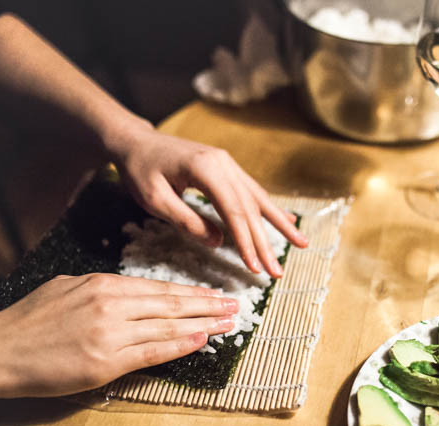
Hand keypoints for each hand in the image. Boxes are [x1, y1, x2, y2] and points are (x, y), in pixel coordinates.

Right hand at [0, 273, 237, 411]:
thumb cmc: (29, 320)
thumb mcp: (68, 288)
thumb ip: (102, 291)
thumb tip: (131, 295)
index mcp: (104, 285)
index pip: (160, 289)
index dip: (192, 293)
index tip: (215, 294)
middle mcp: (112, 305)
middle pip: (172, 305)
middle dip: (208, 306)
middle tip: (236, 306)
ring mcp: (110, 334)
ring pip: (168, 327)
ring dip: (204, 325)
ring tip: (229, 324)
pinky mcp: (104, 362)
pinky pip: (152, 352)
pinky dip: (180, 346)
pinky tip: (202, 341)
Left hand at [109, 123, 307, 277]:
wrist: (136, 141)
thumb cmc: (140, 169)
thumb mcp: (154, 199)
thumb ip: (187, 220)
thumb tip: (219, 242)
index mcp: (206, 169)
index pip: (233, 212)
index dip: (246, 242)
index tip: (255, 267)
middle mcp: (224, 164)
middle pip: (251, 209)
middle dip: (265, 243)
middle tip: (277, 272)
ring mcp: (228, 165)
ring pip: (259, 199)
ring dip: (280, 225)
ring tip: (302, 245)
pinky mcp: (227, 169)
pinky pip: (253, 192)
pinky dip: (271, 209)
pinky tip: (288, 222)